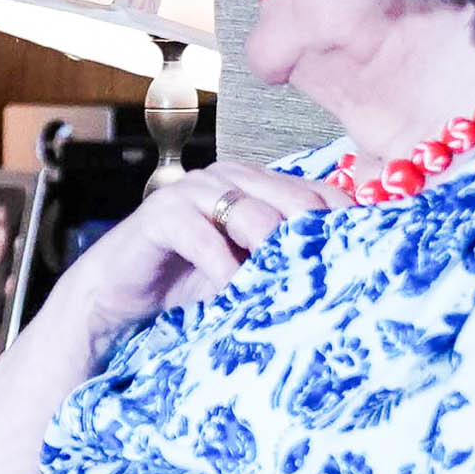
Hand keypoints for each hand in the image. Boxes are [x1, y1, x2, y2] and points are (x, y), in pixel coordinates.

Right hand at [36, 163, 329, 355]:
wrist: (114, 293)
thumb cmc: (185, 280)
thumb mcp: (247, 267)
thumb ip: (285, 257)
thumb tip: (346, 274)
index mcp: (260, 183)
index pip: (321, 196)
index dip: (343, 229)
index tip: (360, 268)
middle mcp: (232, 178)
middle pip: (296, 203)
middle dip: (311, 246)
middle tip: (322, 287)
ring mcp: (195, 191)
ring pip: (256, 216)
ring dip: (271, 259)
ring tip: (280, 294)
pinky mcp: (163, 214)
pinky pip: (206, 239)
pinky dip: (225, 271)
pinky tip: (232, 295)